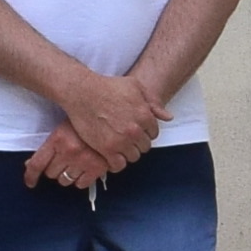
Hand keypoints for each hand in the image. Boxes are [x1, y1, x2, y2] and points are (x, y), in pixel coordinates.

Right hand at [28, 72, 160, 184]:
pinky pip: (118, 165)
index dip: (144, 131)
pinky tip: (111, 155)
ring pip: (133, 157)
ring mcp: (121, 141)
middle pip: (144, 147)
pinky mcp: (106, 149)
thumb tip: (168, 117)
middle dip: (137, 142)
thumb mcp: (135, 86)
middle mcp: (135, 130)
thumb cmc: (108, 86)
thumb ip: (153, 102)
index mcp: (145, 116)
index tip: (135, 129)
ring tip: (118, 145)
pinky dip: (116, 162)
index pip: (153, 133)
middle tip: (125, 137)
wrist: (82, 92)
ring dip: (127, 152)